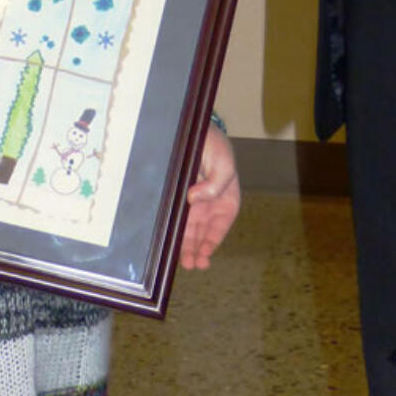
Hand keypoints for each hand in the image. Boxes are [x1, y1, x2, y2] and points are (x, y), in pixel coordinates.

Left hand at [181, 123, 240, 270]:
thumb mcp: (224, 164)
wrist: (197, 131)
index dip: (212, 242)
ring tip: (183, 262)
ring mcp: (193, 203)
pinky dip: (174, 230)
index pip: (220, 227)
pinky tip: (170, 242)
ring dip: (186, 246)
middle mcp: (209, 206)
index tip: (205, 254)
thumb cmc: (216, 147)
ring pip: (189, 230)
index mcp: (226, 201)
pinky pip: (176, 217)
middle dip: (197, 250)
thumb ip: (215, 184)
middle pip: (203, 233)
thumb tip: (195, 199)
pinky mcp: (178, 197)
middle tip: (191, 264)